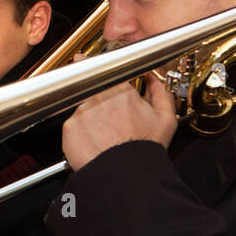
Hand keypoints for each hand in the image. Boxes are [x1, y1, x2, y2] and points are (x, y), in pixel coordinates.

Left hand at [61, 75, 176, 171]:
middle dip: (97, 100)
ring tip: (105, 137)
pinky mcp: (69, 128)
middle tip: (107, 117)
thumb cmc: (145, 149)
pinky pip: (73, 127)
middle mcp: (98, 97)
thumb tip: (155, 80)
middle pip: (93, 91)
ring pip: (83, 110)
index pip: (107, 71)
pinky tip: (95, 145)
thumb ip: (161, 92)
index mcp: (121, 91)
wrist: (126, 174)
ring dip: (90, 119)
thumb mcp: (165, 118)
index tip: (88, 62)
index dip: (100, 69)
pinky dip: (81, 135)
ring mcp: (81, 111)